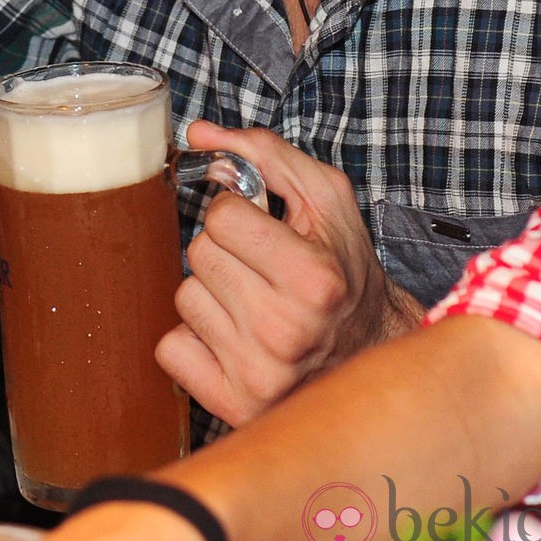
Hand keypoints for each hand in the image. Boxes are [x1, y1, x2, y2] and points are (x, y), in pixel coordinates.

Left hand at [156, 122, 422, 425]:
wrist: (370, 352)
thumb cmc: (345, 271)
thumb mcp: (324, 199)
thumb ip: (263, 154)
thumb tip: (197, 135)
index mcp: (313, 279)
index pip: (222, 217)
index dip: (239, 214)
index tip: (265, 229)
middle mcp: (285, 332)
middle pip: (200, 255)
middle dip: (226, 251)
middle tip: (263, 268)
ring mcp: (258, 375)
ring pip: (184, 298)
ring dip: (212, 294)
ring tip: (254, 302)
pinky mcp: (233, 405)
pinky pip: (170, 347)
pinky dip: (195, 338)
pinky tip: (235, 336)